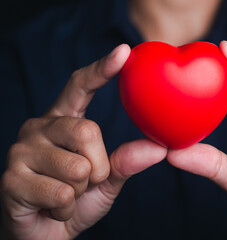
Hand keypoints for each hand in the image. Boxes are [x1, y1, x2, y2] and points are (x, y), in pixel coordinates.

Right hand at [0, 44, 166, 238]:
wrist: (48, 234)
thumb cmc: (79, 200)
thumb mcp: (107, 179)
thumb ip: (128, 161)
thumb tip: (159, 147)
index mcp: (63, 121)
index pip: (79, 87)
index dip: (101, 69)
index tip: (125, 52)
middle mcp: (39, 128)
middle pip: (87, 131)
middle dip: (97, 167)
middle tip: (85, 182)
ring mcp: (21, 150)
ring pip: (77, 166)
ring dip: (81, 191)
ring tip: (66, 195)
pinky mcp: (10, 178)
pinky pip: (61, 192)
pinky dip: (66, 207)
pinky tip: (52, 207)